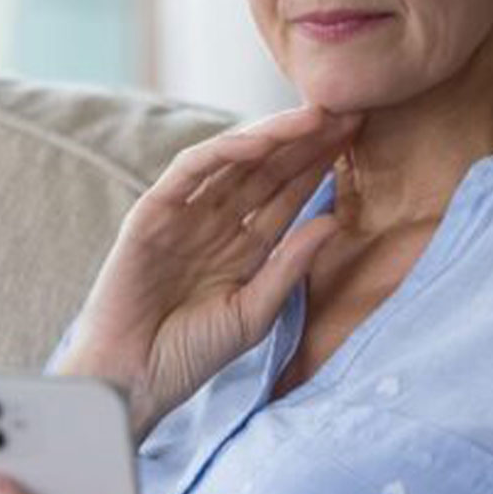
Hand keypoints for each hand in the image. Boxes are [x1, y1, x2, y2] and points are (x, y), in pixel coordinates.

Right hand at [55, 104, 362, 440]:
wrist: (132, 382)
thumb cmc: (189, 355)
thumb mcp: (254, 313)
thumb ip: (290, 267)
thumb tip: (334, 222)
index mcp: (243, 245)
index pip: (287, 194)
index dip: (321, 165)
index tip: (360, 138)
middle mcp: (215, 222)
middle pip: (267, 169)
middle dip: (306, 141)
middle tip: (348, 111)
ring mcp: (184, 214)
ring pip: (233, 161)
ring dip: (272, 136)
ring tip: (313, 116)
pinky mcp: (152, 213)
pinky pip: (189, 171)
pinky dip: (220, 152)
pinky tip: (257, 140)